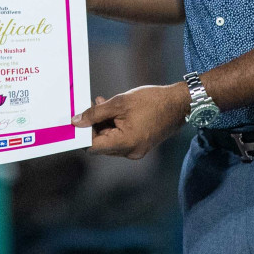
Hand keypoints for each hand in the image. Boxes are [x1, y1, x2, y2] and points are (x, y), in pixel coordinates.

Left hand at [73, 83, 188, 158]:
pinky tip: (114, 111)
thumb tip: (77, 122)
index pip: (93, 146)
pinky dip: (114, 126)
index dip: (82, 135)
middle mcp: (130, 152)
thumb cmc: (152, 101)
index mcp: (125, 143)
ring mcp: (136, 150)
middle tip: (91, 105)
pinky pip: (120, 139)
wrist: (179, 104)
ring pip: (110, 140)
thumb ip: (96, 113)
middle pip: (101, 144)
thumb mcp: (119, 102)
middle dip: (93, 126)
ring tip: (102, 103)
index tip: (74, 123)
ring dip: (103, 124)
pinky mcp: (140, 145)